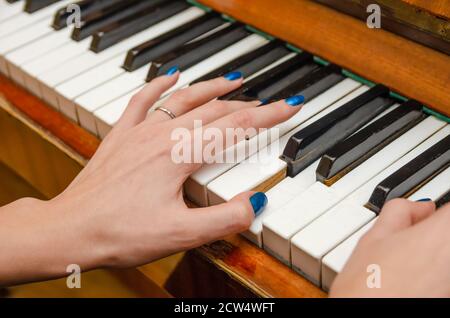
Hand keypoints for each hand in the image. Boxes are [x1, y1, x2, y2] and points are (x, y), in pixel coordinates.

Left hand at [49, 71, 302, 270]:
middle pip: (215, 111)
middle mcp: (161, 136)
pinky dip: (159, 85)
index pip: (236, 128)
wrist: (70, 230)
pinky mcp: (122, 136)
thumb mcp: (180, 235)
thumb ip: (225, 219)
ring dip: (212, 89)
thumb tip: (255, 202)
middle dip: (247, 105)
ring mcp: (139, 133)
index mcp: (179, 155)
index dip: (267, 117)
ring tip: (234, 80)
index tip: (289, 107)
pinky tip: (171, 76)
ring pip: (184, 100)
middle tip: (270, 104)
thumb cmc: (119, 233)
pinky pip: (142, 100)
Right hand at [330, 198, 449, 296]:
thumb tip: (419, 208)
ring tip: (410, 266)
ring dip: (438, 257)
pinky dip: (436, 276)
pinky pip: (446, 277)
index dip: (439, 211)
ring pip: (449, 258)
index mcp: (444, 232)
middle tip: (414, 240)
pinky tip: (414, 284)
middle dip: (438, 233)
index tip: (428, 215)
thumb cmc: (367, 290)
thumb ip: (401, 211)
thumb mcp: (373, 237)